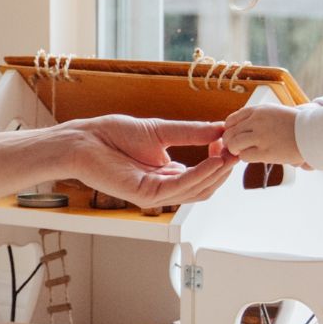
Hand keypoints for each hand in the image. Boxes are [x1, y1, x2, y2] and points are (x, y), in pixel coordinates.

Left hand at [73, 115, 236, 208]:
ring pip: (197, 190)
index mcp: (168, 173)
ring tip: (230, 153)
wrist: (85, 140)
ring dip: (217, 172)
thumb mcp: (161, 131)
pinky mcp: (145, 194)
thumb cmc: (113, 135)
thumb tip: (220, 128)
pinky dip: (200, 175)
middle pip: (205, 186)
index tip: (232, 141)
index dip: (221, 160)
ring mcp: (155, 193)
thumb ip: (191, 133)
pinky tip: (214, 161)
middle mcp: (164, 186)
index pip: (204, 175)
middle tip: (238, 149)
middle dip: (224, 169)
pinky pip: (180, 188)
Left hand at [222, 103, 308, 166]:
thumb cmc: (295, 124)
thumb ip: (257, 117)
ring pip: (233, 144)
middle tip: (236, 147)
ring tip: (244, 152)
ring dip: (236, 150)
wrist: (313, 133)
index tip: (234, 135)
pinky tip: (254, 156)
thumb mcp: (274, 112)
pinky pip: (244, 156)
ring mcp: (260, 136)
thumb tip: (240, 126)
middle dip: (230, 141)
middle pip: (229, 132)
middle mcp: (257, 121)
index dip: (229, 130)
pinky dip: (245, 157)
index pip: (231, 119)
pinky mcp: (265, 151)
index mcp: (258, 110)